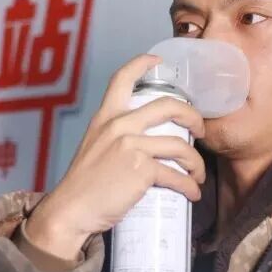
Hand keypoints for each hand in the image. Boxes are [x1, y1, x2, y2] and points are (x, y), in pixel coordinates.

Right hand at [26, 54, 205, 259]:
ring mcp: (131, 146)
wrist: (71, 210)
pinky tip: (192, 192)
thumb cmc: (83, 186)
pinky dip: (189, 186)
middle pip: (168, 106)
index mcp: (105, 118)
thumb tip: (143, 144)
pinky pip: (176, 175)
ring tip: (197, 174)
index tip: (159, 61)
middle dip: (193, 117)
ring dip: (196, 163)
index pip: (122, 79)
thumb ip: (114, 139)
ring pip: (179, 146)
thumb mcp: (94, 148)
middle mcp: (119, 126)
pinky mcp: (141, 170)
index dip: (143, 63)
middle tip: (200, 130)